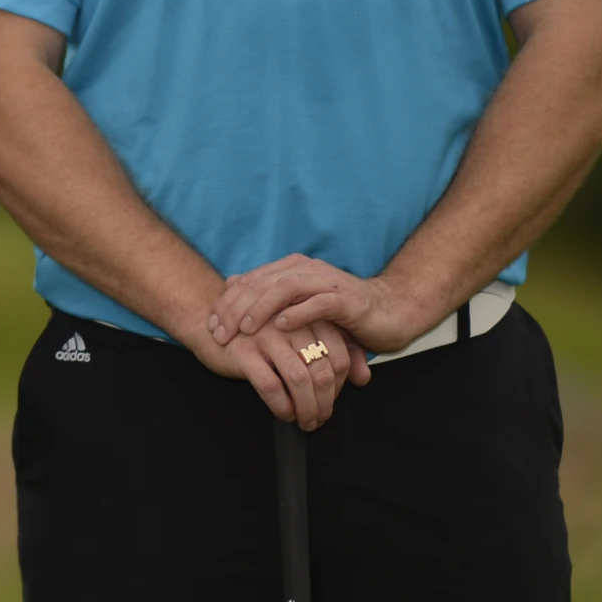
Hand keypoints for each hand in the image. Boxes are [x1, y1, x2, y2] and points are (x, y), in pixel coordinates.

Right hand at [187, 315, 368, 430]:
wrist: (206, 319)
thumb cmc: (258, 333)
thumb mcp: (299, 336)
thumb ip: (334, 352)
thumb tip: (364, 378)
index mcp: (306, 316)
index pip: (338, 355)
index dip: (340, 385)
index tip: (331, 401)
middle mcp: (289, 323)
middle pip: (322, 370)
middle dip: (325, 403)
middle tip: (320, 419)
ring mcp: (266, 336)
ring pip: (299, 380)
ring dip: (307, 408)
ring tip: (306, 421)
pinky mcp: (244, 351)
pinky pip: (270, 385)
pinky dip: (281, 406)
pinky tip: (283, 413)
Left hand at [206, 255, 432, 355]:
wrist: (390, 312)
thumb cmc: (340, 313)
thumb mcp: (299, 304)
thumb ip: (267, 295)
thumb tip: (230, 284)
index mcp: (291, 269)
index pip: (250, 281)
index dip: (227, 302)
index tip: (211, 325)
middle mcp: (305, 269)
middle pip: (261, 283)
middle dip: (236, 308)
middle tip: (221, 332)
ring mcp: (326, 281)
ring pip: (285, 289)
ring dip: (261, 309)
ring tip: (245, 329)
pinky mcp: (346, 299)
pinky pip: (318, 303)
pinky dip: (299, 313)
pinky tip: (282, 326)